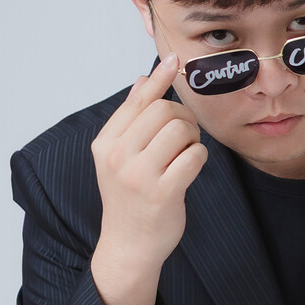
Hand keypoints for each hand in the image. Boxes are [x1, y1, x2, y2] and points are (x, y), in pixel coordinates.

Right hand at [90, 56, 207, 304]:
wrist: (129, 245)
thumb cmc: (130, 197)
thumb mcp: (119, 157)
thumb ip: (131, 118)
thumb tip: (142, 78)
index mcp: (105, 143)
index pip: (137, 100)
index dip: (159, 78)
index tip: (175, 59)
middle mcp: (117, 156)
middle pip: (164, 111)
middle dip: (184, 119)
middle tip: (184, 137)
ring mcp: (138, 175)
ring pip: (181, 130)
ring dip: (193, 138)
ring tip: (185, 153)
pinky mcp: (162, 192)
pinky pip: (195, 156)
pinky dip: (199, 159)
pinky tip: (189, 170)